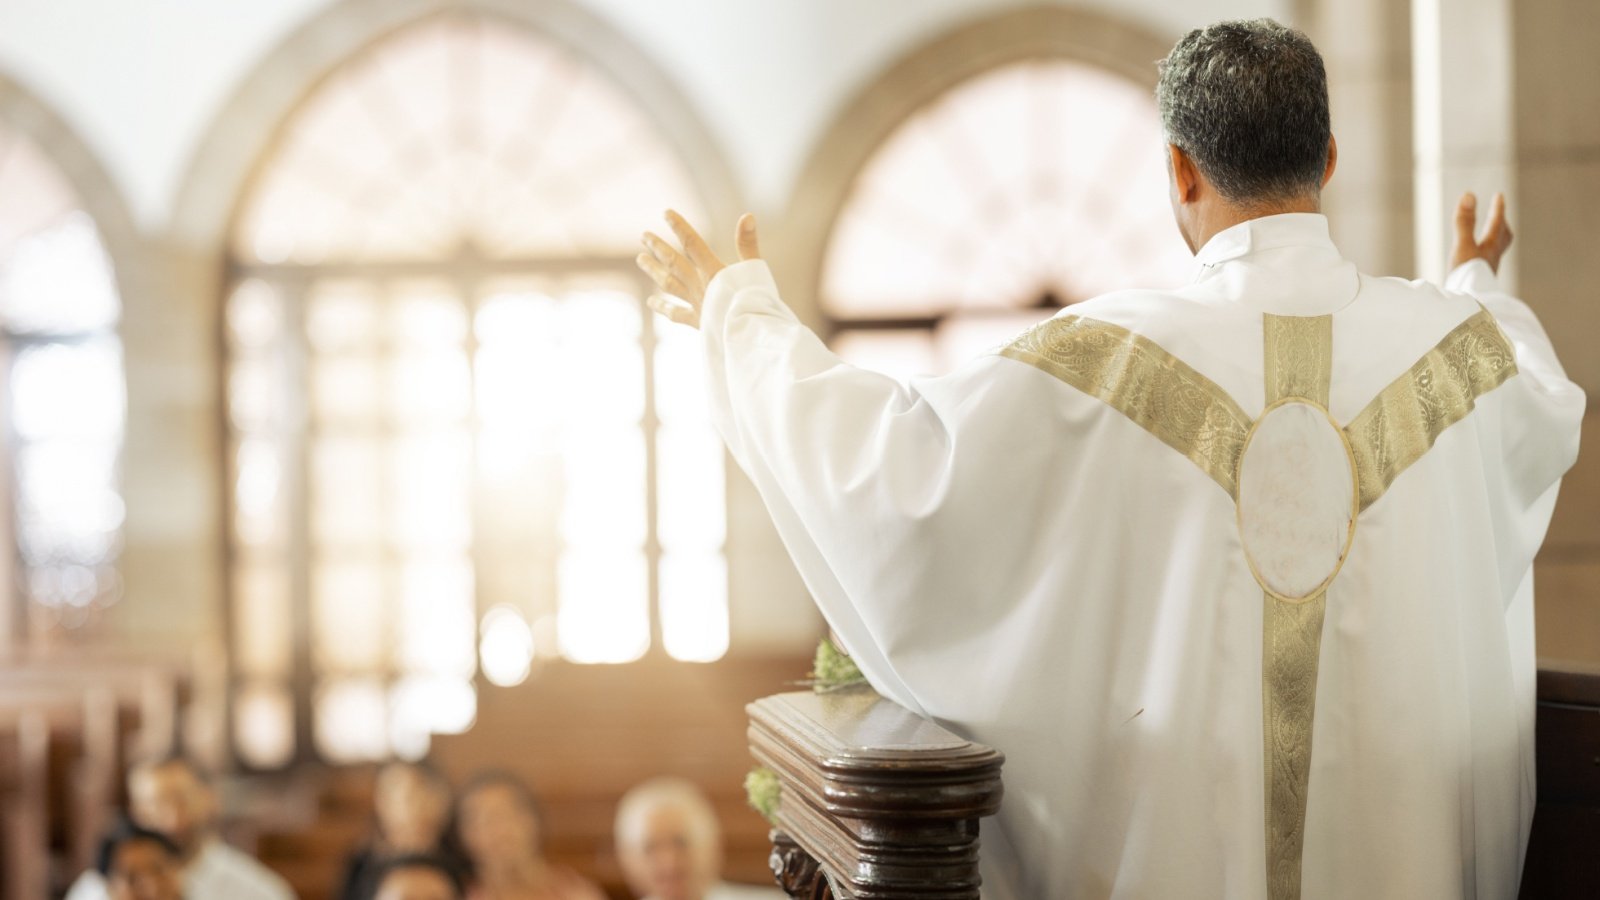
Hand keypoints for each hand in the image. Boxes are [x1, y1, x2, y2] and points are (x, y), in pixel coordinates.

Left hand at [637, 210, 761, 328]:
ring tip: (640, 259)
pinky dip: (663, 307)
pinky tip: (651, 302)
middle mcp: (700, 285)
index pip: (692, 243)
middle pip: (674, 262)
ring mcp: (696, 304)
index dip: (679, 226)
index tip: (666, 213)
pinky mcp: (698, 322)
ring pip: (669, 284)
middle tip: (643, 235)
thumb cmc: (757, 303)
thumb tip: (747, 215)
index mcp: (713, 271)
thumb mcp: (756, 270)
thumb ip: (748, 244)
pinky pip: (676, 313)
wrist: (750, 336)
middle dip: (658, 247)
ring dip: (654, 270)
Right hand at [1450, 192, 1512, 273]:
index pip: (1497, 224)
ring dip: (1495, 239)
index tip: (1500, 196)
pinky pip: (1487, 262)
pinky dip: (1485, 254)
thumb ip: (1464, 221)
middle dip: (1501, 224)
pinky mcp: (1480, 281)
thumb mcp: (1463, 245)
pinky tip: (1477, 260)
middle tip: (1498, 214)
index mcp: (1490, 248)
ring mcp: (1487, 271)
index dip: (1498, 209)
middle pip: (1503, 237)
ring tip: (1490, 235)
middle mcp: (1492, 258)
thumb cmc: (1466, 276)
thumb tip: (1469, 194)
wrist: (1467, 306)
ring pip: (1497, 251)